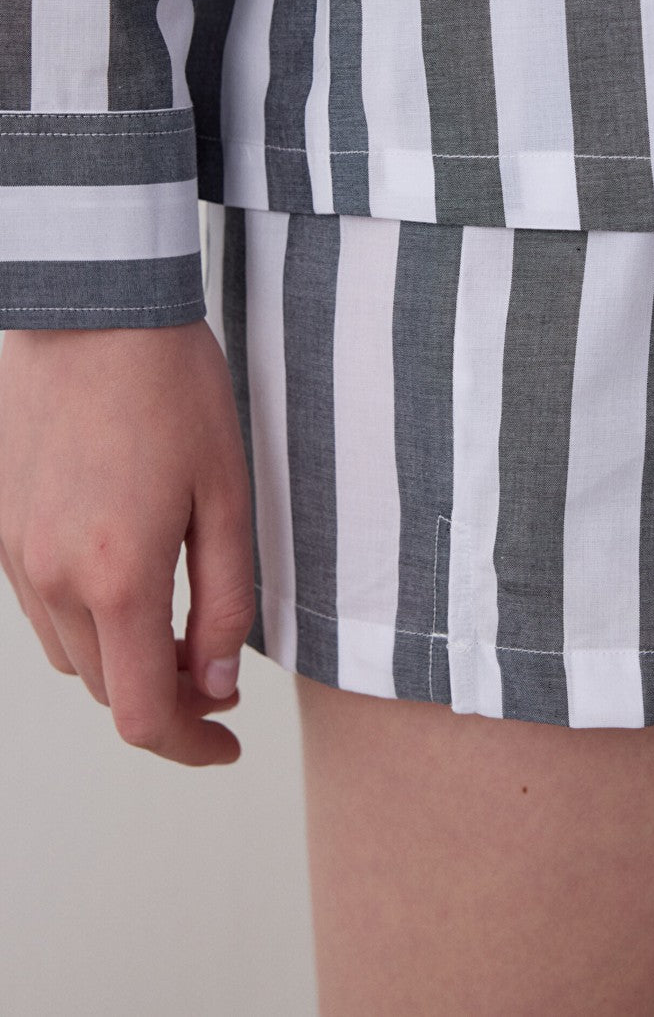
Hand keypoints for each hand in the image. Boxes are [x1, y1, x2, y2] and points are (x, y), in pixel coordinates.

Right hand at [0, 319, 255, 766]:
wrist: (95, 309)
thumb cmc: (173, 391)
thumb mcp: (227, 495)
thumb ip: (225, 600)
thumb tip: (218, 682)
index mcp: (117, 577)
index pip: (144, 714)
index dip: (190, 746)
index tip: (227, 741)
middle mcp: (52, 579)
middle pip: (105, 692)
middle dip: (168, 701)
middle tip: (219, 672)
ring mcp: (16, 555)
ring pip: (70, 655)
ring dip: (124, 661)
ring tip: (178, 625)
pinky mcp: (1, 527)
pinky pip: (41, 609)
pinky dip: (87, 620)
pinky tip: (127, 580)